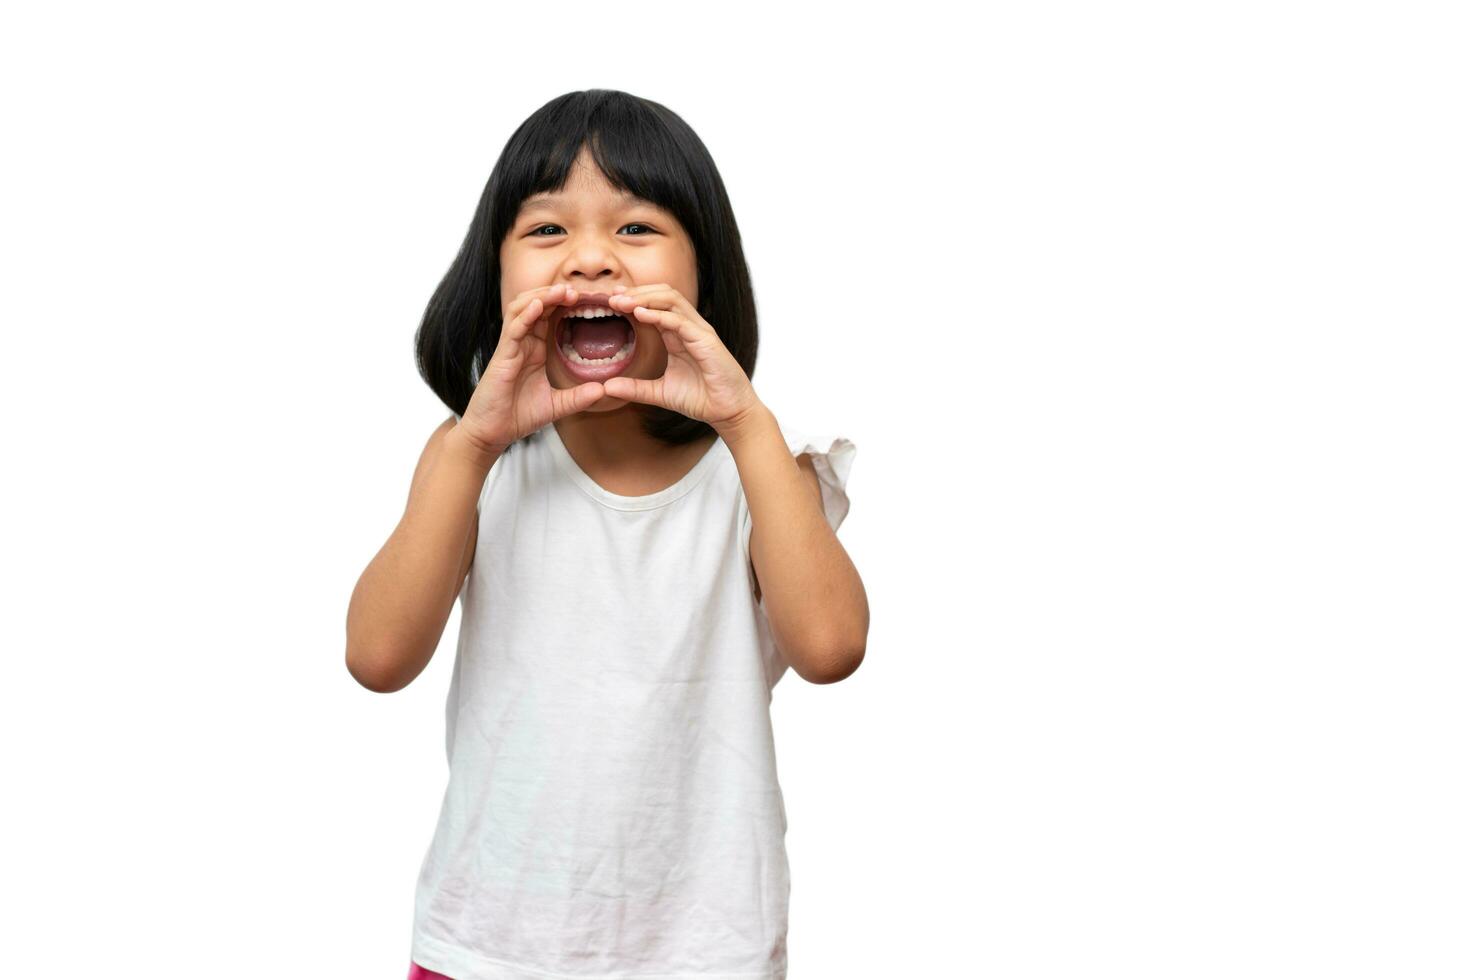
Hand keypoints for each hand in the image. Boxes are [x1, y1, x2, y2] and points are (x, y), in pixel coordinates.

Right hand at [456, 284, 606, 454]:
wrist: (492, 433)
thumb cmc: (518, 416)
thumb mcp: (556, 406)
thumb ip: (578, 397)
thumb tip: (604, 391)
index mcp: (534, 349)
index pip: (549, 315)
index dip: (565, 303)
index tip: (588, 297)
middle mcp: (522, 342)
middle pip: (536, 304)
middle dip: (555, 293)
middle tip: (579, 289)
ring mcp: (510, 346)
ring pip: (523, 309)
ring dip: (542, 296)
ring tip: (563, 290)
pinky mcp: (502, 355)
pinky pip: (513, 328)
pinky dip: (526, 315)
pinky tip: (540, 305)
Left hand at [600, 285, 760, 429]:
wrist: (728, 412)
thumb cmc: (701, 399)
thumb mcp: (660, 393)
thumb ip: (635, 388)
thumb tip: (607, 387)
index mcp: (677, 334)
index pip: (655, 306)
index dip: (633, 300)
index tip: (610, 301)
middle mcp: (688, 327)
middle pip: (662, 294)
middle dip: (636, 292)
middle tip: (612, 297)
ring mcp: (699, 331)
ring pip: (671, 300)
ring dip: (645, 298)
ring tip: (622, 302)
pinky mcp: (706, 340)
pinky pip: (680, 321)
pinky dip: (659, 315)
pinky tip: (640, 314)